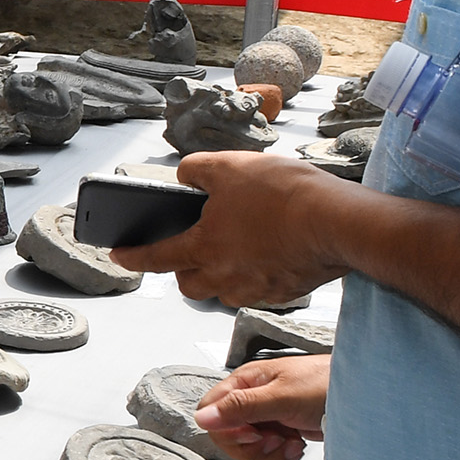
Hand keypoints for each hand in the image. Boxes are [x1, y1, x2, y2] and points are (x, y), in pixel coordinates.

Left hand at [114, 151, 347, 305]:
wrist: (340, 222)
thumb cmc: (287, 196)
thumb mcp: (230, 166)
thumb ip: (197, 170)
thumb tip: (184, 176)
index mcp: (204, 248)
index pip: (155, 257)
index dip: (132, 256)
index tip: (118, 255)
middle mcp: (225, 277)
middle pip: (190, 284)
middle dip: (184, 270)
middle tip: (193, 249)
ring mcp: (256, 289)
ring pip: (225, 290)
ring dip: (221, 273)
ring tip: (237, 245)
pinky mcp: (285, 292)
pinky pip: (259, 289)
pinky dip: (257, 273)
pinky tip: (271, 250)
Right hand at [193, 354, 330, 459]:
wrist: (363, 395)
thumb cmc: (328, 383)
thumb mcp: (282, 396)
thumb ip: (241, 407)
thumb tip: (203, 417)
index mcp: (245, 383)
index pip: (211, 412)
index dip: (227, 430)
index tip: (252, 434)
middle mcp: (251, 400)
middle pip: (227, 437)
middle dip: (251, 447)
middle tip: (274, 440)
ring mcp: (266, 418)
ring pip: (248, 450)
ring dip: (269, 454)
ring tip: (290, 441)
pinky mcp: (281, 432)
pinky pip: (267, 456)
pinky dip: (282, 458)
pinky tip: (297, 445)